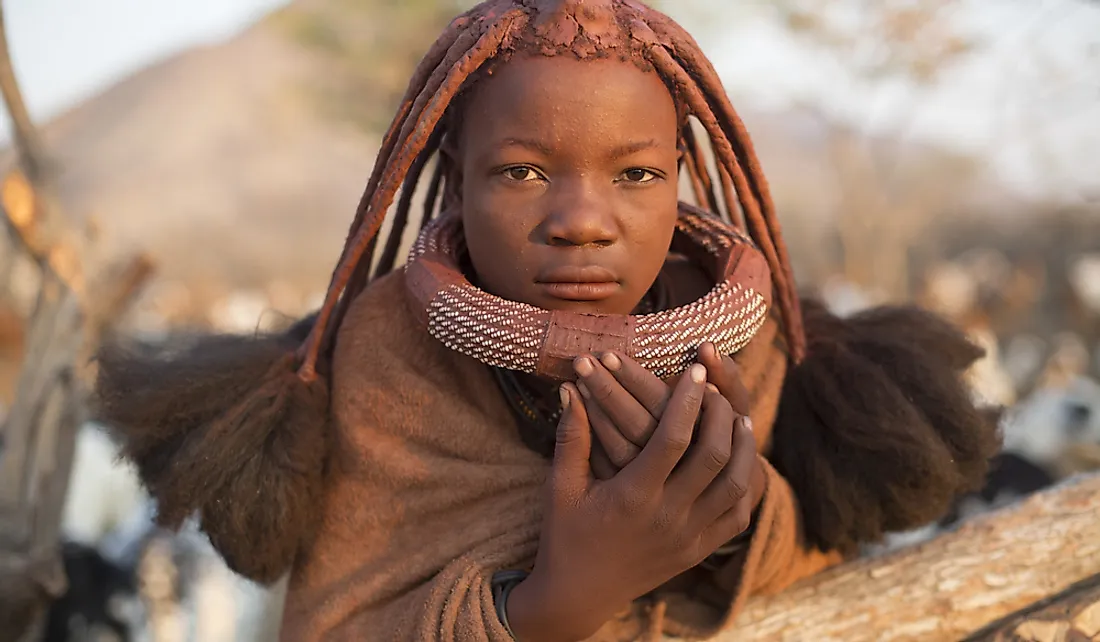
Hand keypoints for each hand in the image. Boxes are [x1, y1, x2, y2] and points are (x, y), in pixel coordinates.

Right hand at [507, 368, 756, 641]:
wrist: (580, 594)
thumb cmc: (565, 535)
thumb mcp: (560, 486)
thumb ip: (571, 437)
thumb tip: (568, 387)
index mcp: (633, 496)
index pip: (673, 438)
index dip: (688, 399)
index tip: (696, 370)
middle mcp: (667, 516)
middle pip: (713, 456)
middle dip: (720, 414)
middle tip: (718, 389)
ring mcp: (688, 537)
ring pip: (734, 484)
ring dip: (741, 446)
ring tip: (738, 419)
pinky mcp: (698, 551)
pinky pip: (736, 517)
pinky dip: (744, 485)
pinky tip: (739, 461)